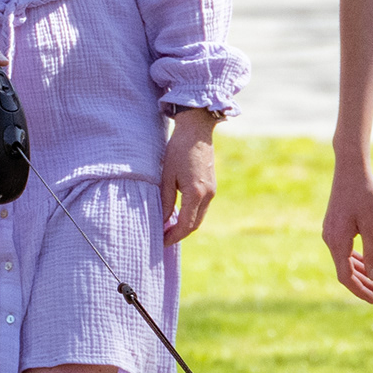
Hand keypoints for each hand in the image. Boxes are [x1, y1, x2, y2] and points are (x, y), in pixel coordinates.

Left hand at [161, 109, 219, 244]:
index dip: (173, 237)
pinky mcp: (211, 185)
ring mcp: (212, 190)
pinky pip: (202, 207)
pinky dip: (191, 215)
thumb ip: (166, 201)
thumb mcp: (167, 176)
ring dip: (185, 226)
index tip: (160, 242)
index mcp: (196, 194)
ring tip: (168, 229)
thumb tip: (163, 221)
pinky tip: (178, 214)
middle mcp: (208, 195)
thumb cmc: (178, 150)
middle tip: (163, 239)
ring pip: (199, 217)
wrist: (196, 131)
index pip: (185, 225)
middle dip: (179, 234)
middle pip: (195, 225)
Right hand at [321, 157, 372, 302]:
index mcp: (337, 242)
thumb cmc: (363, 194)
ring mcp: (330, 232)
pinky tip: (369, 262)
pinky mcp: (334, 226)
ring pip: (345, 260)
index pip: (346, 276)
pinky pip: (344, 249)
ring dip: (361, 272)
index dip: (360, 290)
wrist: (350, 169)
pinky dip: (356, 259)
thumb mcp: (371, 225)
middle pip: (345, 271)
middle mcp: (330, 239)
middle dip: (363, 284)